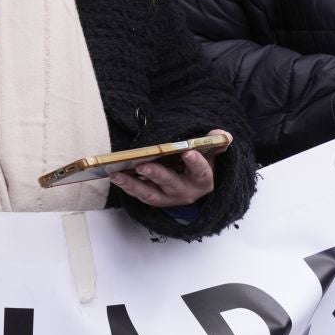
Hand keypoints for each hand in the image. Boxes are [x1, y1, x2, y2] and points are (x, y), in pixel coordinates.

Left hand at [106, 130, 224, 209]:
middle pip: (172, 184)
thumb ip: (214, 143)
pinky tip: (115, 176)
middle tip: (142, 165)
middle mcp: (186, 191)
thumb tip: (220, 134)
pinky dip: (127, 186)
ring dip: (133, 184)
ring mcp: (169, 198)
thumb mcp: (210, 153)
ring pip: (151, 194)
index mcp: (202, 179)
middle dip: (157, 175)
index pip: (202, 172)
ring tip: (117, 174)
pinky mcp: (154, 199)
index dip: (196, 163)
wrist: (193, 184)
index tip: (188, 153)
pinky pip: (139, 195)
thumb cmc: (197, 164)